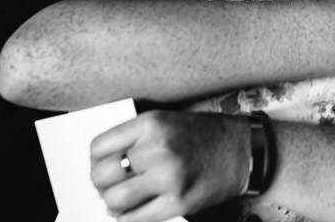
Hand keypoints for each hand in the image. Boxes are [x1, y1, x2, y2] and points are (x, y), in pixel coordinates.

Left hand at [90, 111, 249, 221]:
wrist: (240, 150)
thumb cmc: (200, 136)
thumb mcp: (165, 123)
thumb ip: (134, 140)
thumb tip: (100, 171)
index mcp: (151, 124)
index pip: (98, 148)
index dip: (95, 162)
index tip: (102, 167)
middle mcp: (157, 149)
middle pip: (102, 177)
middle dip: (103, 185)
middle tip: (113, 186)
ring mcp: (168, 177)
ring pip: (115, 201)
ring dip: (115, 204)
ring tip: (124, 200)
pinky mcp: (178, 202)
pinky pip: (135, 219)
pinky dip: (128, 218)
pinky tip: (136, 210)